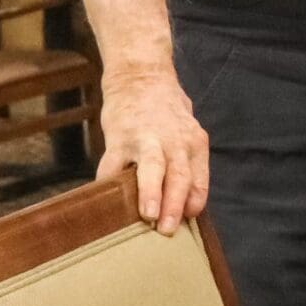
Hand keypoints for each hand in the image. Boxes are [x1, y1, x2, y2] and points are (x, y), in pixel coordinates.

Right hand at [95, 64, 209, 234]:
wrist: (141, 75)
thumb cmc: (165, 112)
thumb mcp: (187, 132)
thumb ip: (187, 163)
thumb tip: (187, 203)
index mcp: (195, 143)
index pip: (199, 178)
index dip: (195, 200)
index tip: (189, 220)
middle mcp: (175, 142)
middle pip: (180, 176)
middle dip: (176, 205)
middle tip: (169, 230)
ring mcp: (146, 138)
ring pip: (153, 167)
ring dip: (151, 192)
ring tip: (147, 215)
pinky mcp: (119, 136)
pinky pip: (112, 164)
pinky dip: (109, 183)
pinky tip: (106, 200)